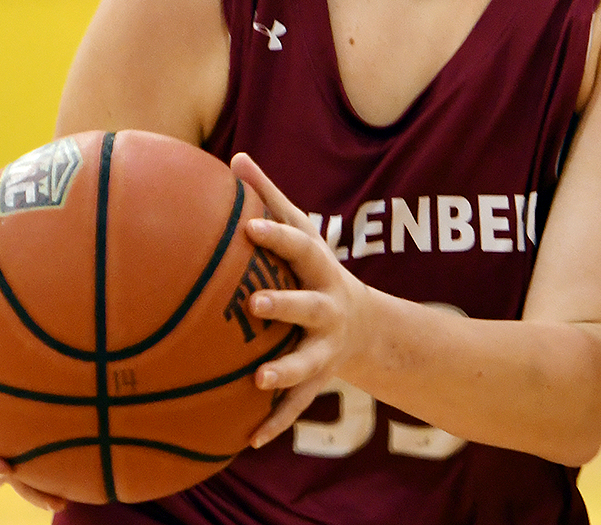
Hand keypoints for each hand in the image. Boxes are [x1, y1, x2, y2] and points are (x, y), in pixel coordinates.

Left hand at [230, 154, 375, 448]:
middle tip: (255, 305)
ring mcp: (326, 347)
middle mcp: (328, 308)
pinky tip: (247, 441)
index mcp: (320, 269)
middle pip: (310, 305)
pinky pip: (296, 405)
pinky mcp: (318, 380)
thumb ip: (270, 198)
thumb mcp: (302, 233)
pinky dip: (274, 423)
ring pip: (308, 361)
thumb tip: (234, 158)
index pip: (299, 246)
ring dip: (285, 371)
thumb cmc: (314, 269)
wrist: (366, 326)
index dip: (276, 236)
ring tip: (259, 380)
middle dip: (285, 305)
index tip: (247, 227)